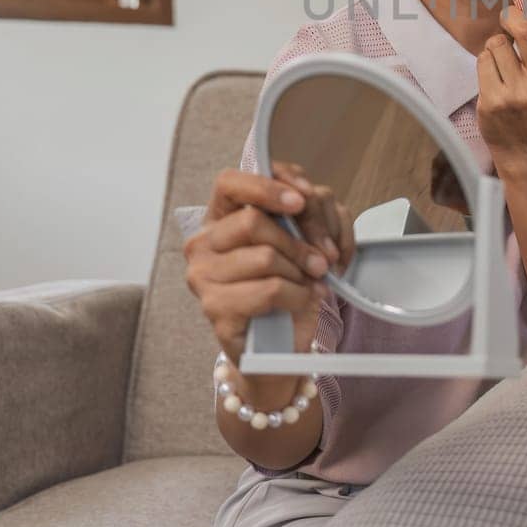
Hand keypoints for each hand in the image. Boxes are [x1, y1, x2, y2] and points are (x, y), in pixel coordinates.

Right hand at [184, 164, 352, 365]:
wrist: (279, 344)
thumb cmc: (289, 283)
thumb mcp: (303, 236)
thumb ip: (306, 209)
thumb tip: (309, 199)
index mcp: (219, 218)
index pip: (229, 183)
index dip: (267, 186)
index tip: (302, 199)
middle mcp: (202, 244)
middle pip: (253, 221)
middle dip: (300, 240)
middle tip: (324, 259)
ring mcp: (203, 278)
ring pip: (265, 257)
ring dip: (301, 271)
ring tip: (313, 282)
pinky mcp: (216, 309)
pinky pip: (269, 290)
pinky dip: (298, 294)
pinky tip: (304, 298)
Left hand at [476, 0, 526, 165]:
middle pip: (525, 30)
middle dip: (513, 13)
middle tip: (511, 13)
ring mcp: (519, 96)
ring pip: (498, 43)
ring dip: (499, 45)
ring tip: (507, 64)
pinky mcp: (494, 102)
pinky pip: (484, 59)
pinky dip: (487, 62)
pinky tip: (496, 78)